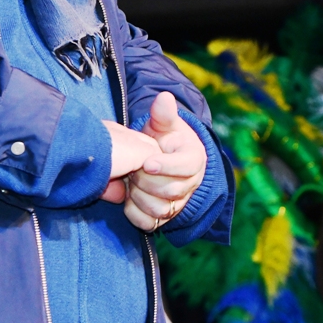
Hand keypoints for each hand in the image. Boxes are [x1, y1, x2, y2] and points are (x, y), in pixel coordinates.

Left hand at [103, 92, 208, 232]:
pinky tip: (128, 200)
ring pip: (161, 209)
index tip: (147, 162)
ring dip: (140, 197)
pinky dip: (135, 215)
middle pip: (171, 190)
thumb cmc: (164, 141)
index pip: (186, 166)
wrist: (163, 163)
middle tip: (132, 170)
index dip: (167, 166)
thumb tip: (164, 98)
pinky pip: (150, 224)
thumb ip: (163, 114)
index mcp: (194, 159)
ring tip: (130, 184)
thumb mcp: (164, 125)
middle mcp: (191, 184)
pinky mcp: (165, 218)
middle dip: (146, 181)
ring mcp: (179, 203)